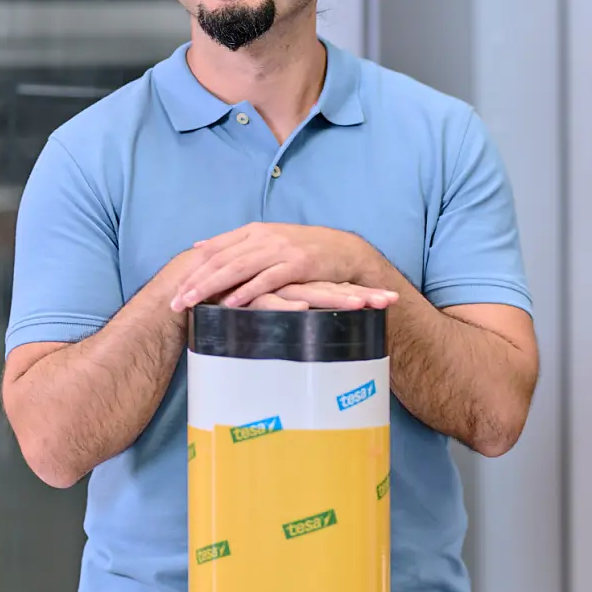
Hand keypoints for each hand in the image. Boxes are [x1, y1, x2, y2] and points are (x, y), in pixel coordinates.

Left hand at [170, 223, 373, 310]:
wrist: (346, 250)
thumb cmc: (306, 249)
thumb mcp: (269, 240)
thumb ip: (237, 243)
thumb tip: (200, 247)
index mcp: (254, 230)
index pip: (214, 249)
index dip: (192, 268)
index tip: (174, 288)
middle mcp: (265, 236)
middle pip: (222, 259)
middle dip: (195, 281)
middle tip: (175, 302)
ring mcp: (282, 249)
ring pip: (238, 267)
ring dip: (213, 286)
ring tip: (193, 303)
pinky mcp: (299, 264)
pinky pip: (268, 279)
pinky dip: (248, 291)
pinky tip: (231, 303)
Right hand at [241, 281, 399, 311]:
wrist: (199, 276)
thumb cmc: (239, 293)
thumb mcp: (273, 298)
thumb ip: (293, 303)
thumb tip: (316, 315)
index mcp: (301, 282)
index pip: (338, 286)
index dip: (364, 291)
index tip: (393, 299)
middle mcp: (292, 282)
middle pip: (333, 288)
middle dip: (362, 295)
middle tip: (390, 300)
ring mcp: (273, 287)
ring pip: (309, 293)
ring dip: (334, 299)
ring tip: (359, 305)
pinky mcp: (250, 296)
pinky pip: (269, 301)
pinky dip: (285, 306)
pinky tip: (303, 308)